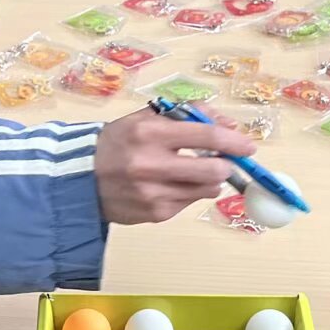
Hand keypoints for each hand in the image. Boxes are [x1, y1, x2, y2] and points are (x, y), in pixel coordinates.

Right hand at [94, 108, 256, 225]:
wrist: (80, 177)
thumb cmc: (118, 142)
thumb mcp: (147, 118)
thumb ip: (189, 114)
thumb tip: (230, 126)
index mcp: (149, 133)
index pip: (206, 136)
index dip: (234, 141)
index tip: (249, 146)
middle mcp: (150, 164)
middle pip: (213, 169)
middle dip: (226, 165)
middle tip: (224, 162)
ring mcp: (153, 193)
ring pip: (206, 189)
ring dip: (208, 180)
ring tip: (190, 172)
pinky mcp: (154, 214)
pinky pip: (189, 203)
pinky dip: (188, 193)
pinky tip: (169, 185)